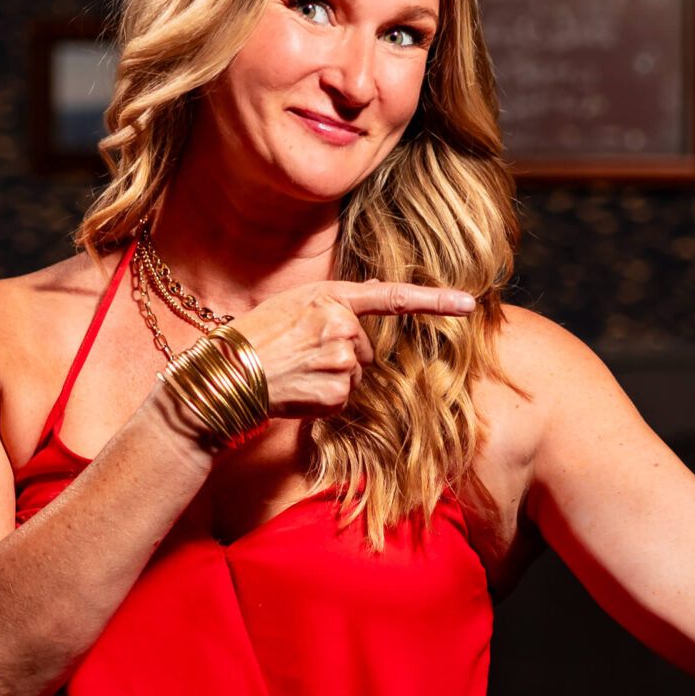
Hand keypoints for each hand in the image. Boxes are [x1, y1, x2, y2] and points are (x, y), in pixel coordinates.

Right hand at [229, 279, 475, 419]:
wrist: (225, 375)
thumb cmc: (254, 337)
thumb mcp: (294, 304)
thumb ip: (336, 303)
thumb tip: (376, 295)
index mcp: (331, 298)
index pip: (393, 297)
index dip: (435, 301)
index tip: (469, 303)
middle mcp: (341, 326)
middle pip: (367, 349)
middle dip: (343, 356)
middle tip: (301, 356)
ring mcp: (342, 361)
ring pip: (357, 376)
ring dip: (332, 379)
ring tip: (296, 373)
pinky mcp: (338, 392)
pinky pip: (344, 399)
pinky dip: (324, 400)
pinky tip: (298, 392)